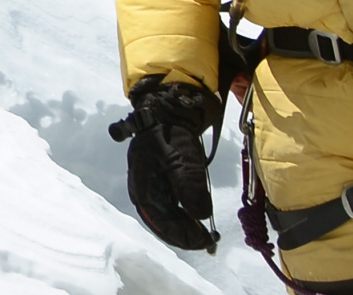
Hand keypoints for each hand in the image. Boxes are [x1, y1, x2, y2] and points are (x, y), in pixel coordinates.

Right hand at [110, 79, 221, 251]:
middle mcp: (144, 191)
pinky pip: (172, 206)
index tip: (206, 242)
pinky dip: (185, 214)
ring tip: (206, 232)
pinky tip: (197, 216)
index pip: (162, 223)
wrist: (168, 110)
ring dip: (186, 225)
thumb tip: (201, 217)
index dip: (184, 236)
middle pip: (164, 222)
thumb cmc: (170, 135)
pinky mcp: (161, 181)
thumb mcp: (181, 162)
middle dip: (185, 234)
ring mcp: (152, 186)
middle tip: (210, 241)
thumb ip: (189, 190)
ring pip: (168, 216)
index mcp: (143, 188)